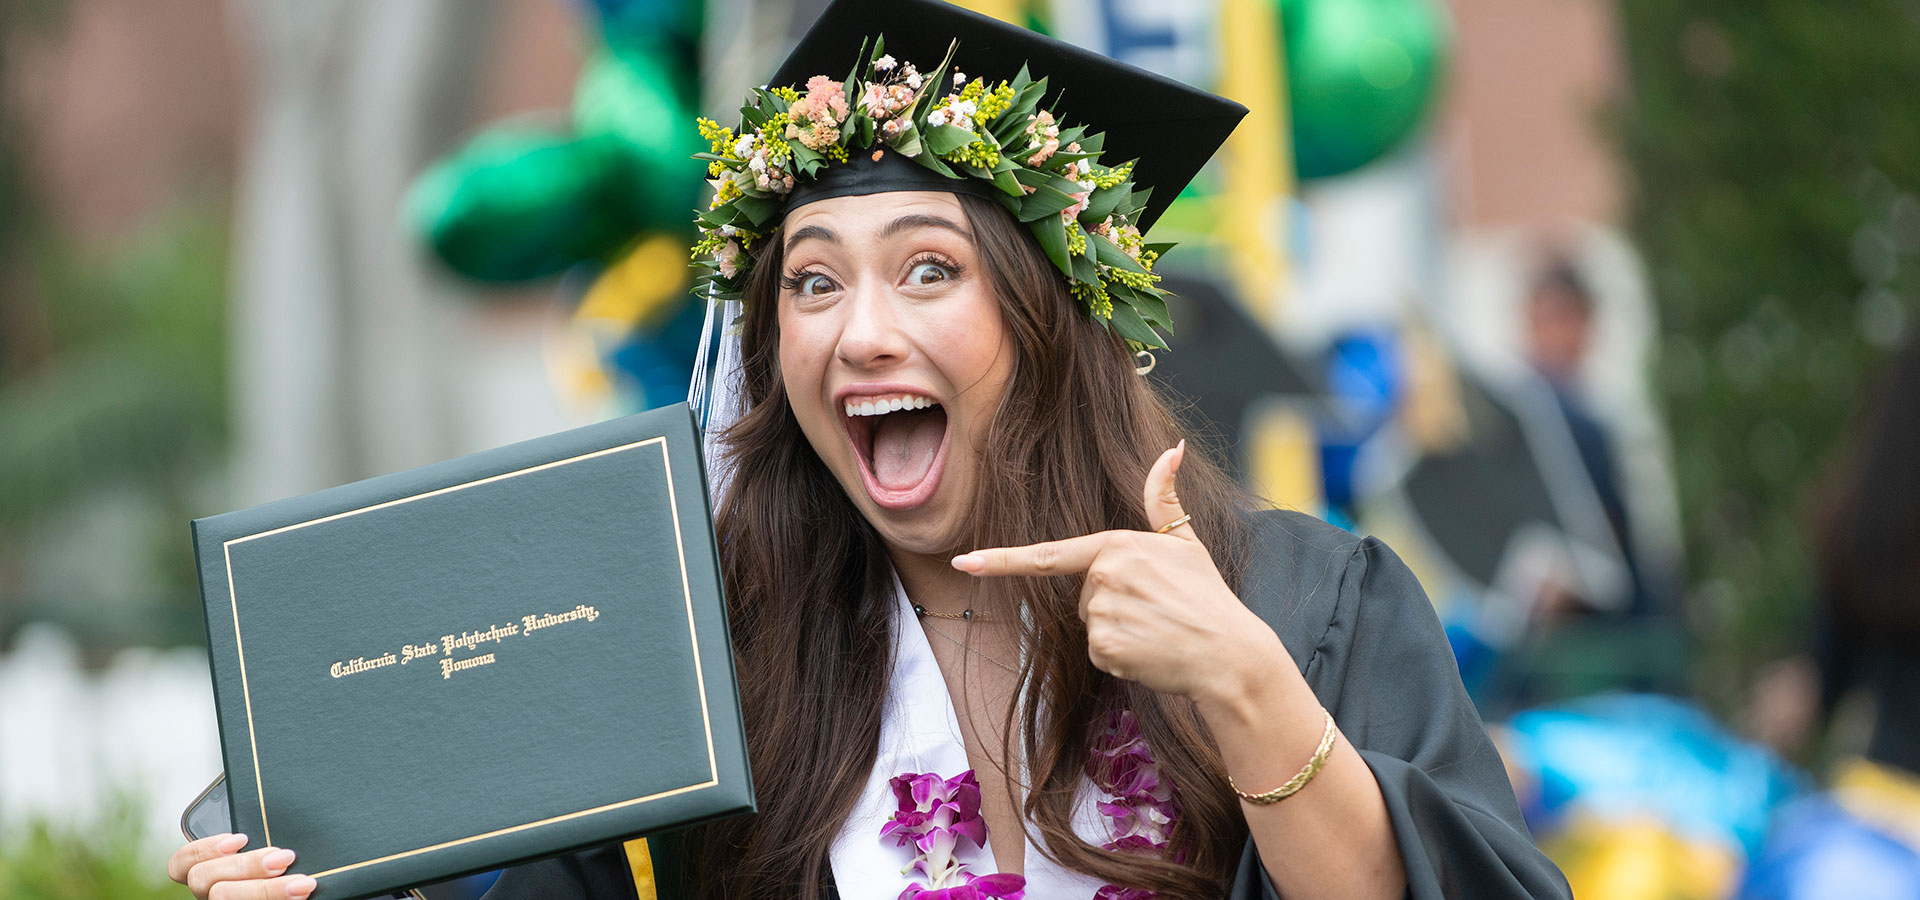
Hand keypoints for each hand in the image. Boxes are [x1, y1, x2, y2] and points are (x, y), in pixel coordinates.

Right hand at [167, 833, 315, 899]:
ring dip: (266, 889)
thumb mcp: (264, 848)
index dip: (203, 848)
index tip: (240, 839)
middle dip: (246, 865)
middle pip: (203, 878)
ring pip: (222, 897)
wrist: (299, 892)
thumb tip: (279, 822)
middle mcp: (209, 893)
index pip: (181, 864)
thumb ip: (258, 841)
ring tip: (302, 884)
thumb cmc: (283, 865)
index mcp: (211, 873)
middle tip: (284, 857)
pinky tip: (301, 896)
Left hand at [951, 441, 1282, 700]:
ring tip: (1157, 631)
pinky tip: (1151, 652)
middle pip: (1083, 595)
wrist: (1230, 653)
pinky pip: (1099, 654)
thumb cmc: (1208, 597)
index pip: (1048, 554)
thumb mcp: (1186, 543)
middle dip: (1112, 605)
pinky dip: (1121, 658)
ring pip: (1091, 625)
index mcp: (1116, 546)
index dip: (1002, 559)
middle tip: (1155, 611)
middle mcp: (1103, 576)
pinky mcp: (1105, 648)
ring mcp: (1102, 613)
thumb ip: (1164, 498)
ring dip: (1118, 632)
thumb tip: (1174, 447)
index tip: (964, 562)